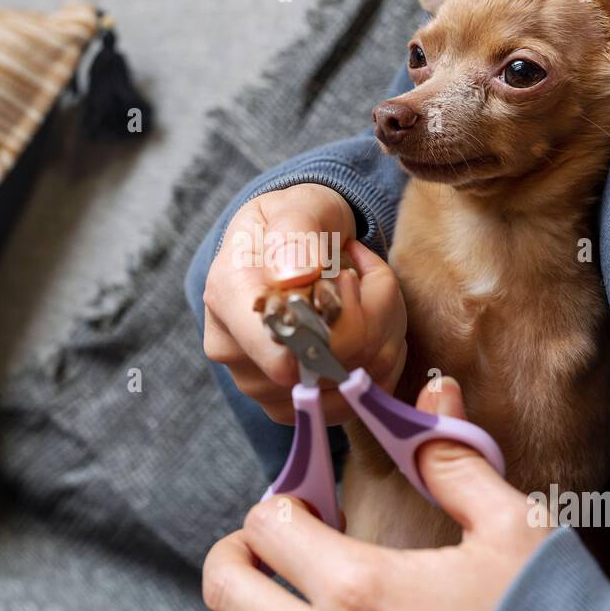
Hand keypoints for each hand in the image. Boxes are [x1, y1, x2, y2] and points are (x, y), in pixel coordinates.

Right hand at [201, 183, 406, 424]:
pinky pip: (361, 397)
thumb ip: (296, 233)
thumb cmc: (296, 222)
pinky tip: (370, 323)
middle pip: (328, 367)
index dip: (333, 328)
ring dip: (382, 333)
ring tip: (365, 293)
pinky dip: (381, 358)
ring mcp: (262, 386)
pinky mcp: (295, 404)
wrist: (293, 248)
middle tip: (363, 274)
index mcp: (228, 298)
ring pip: (354, 382)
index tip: (346, 275)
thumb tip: (296, 277)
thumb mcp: (298, 206)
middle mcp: (235, 352)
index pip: (280, 352)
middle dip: (370, 316)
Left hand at [202, 378, 549, 610]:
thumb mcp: (509, 528)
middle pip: (226, 590)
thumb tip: (434, 396)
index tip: (313, 500)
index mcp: (359, 588)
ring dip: (266, 607)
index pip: (266, 525)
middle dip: (238, 552)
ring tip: (312, 589)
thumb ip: (454, 462)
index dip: (282, 501)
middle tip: (278, 538)